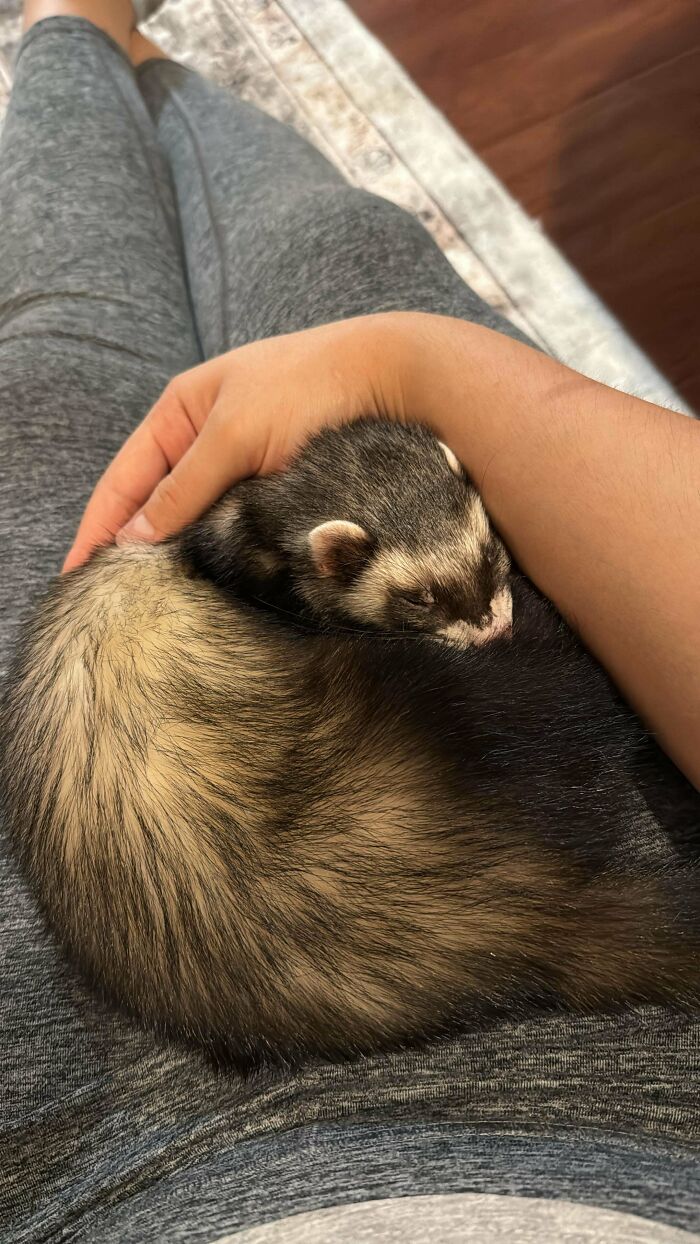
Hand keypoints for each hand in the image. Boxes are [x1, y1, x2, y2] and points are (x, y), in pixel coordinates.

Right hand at [62, 314, 406, 571]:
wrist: (398, 380)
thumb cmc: (311, 388)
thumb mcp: (233, 435)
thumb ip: (182, 489)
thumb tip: (131, 539)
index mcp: (183, 411)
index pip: (124, 478)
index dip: (98, 526)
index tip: (76, 575)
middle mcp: (211, 439)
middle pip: (158, 504)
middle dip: (135, 548)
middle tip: (114, 603)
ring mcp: (248, 466)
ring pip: (202, 522)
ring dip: (183, 556)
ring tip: (159, 603)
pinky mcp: (284, 491)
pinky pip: (242, 529)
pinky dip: (226, 554)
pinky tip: (216, 584)